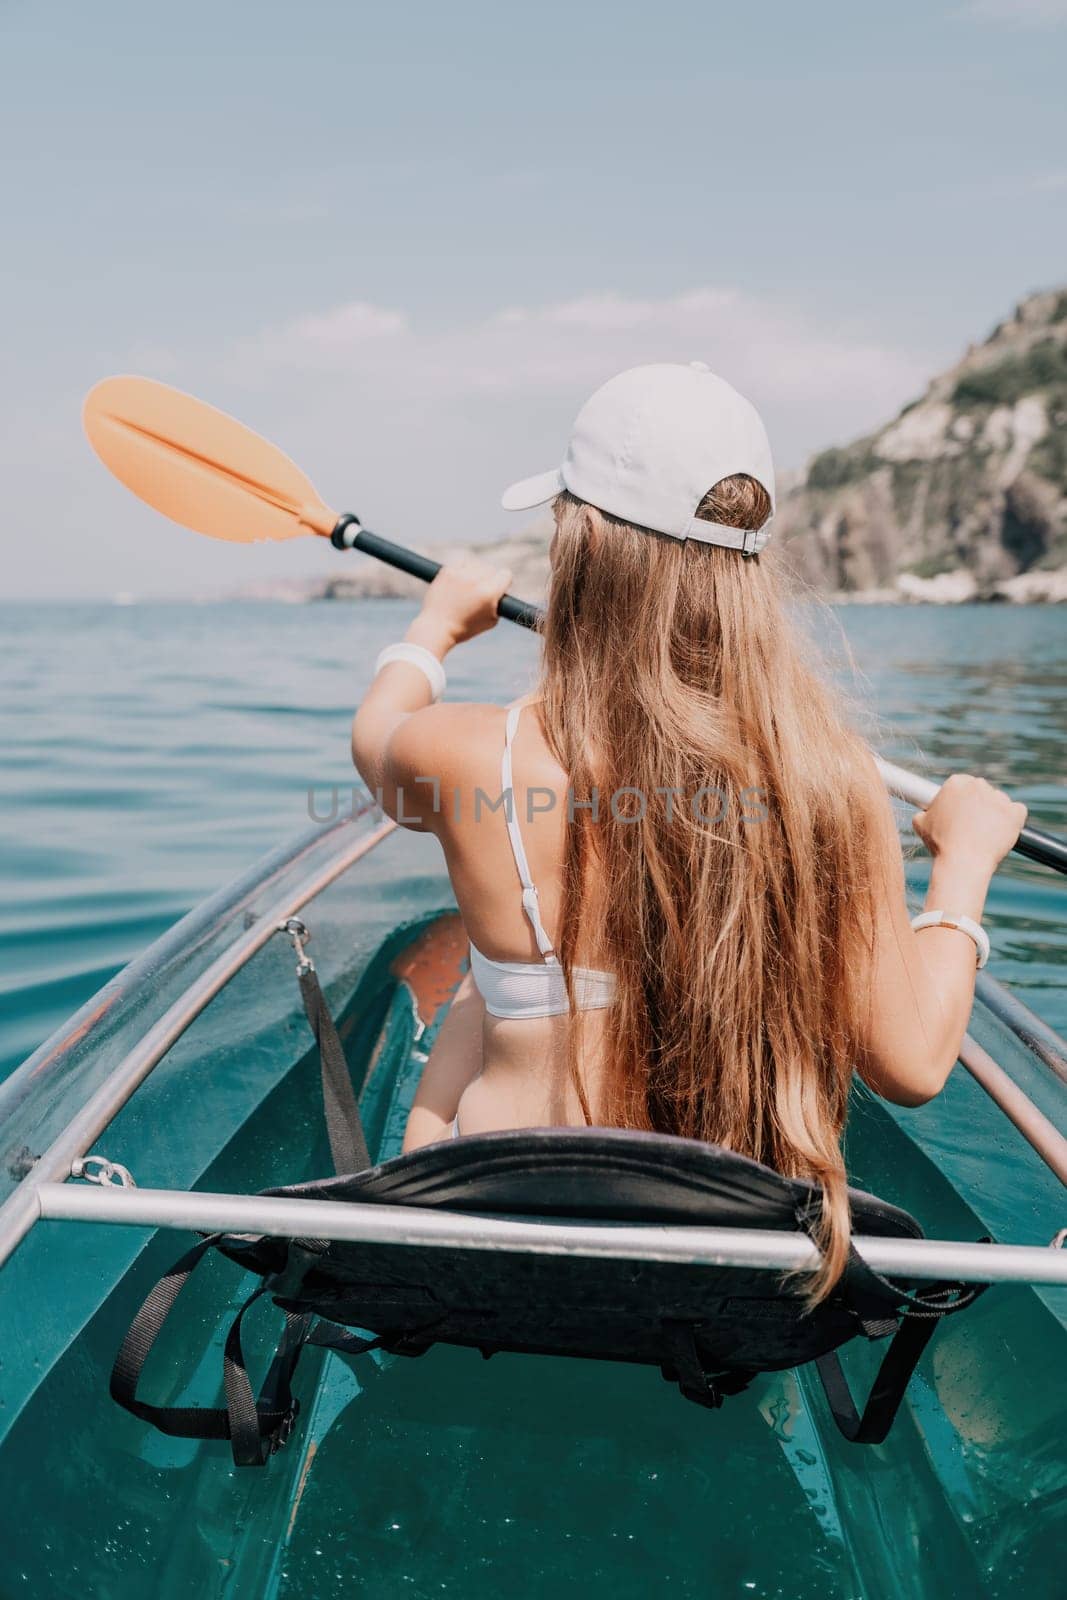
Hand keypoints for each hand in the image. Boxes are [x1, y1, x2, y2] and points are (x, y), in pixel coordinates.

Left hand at [408, 556, 512, 654]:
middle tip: (481, 590)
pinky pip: (462, 562)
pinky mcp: (447, 571)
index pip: (506, 574)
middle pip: (491, 569)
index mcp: (489, 593)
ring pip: (476, 564)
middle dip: (489, 579)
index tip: (498, 588)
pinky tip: (461, 580)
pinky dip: (463, 570)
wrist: (436, 627)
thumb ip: (499, 603)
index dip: (503, 582)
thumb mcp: (491, 621)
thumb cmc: (465, 628)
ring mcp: (460, 574)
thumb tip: (502, 590)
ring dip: (476, 573)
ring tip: (469, 586)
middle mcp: (476, 580)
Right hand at [912, 774, 1026, 872]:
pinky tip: (1002, 831)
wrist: (963, 862)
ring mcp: (999, 798)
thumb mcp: (920, 824)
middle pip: (981, 790)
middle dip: (978, 804)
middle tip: (971, 824)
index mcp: (956, 782)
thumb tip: (925, 811)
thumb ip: (924, 811)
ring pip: (999, 801)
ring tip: (984, 834)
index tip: (959, 813)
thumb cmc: (941, 844)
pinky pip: (1018, 811)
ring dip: (995, 813)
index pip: (962, 784)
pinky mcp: (1016, 812)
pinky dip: (1013, 820)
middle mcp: (979, 785)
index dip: (960, 800)